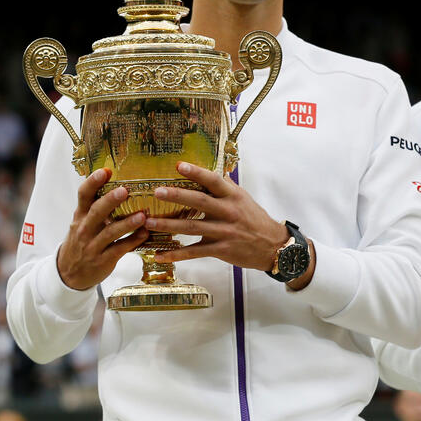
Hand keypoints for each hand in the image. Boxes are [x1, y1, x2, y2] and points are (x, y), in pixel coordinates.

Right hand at [57, 168, 148, 289]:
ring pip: (110, 233)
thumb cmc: (81, 241)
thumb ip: (96, 206)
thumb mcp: (82, 223)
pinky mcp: (103, 260)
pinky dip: (133, 241)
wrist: (69, 274)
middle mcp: (85, 229)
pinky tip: (145, 234)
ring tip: (142, 215)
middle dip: (110, 201)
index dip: (92, 182)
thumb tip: (117, 181)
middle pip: (96, 212)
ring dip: (127, 224)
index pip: (83, 196)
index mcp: (80, 216)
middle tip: (124, 190)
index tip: (105, 171)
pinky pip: (119, 249)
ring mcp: (93, 246)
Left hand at [147, 162, 290, 272]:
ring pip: (192, 228)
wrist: (272, 245)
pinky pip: (195, 252)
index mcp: (233, 196)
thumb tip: (208, 172)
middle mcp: (228, 212)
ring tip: (149, 223)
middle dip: (177, 196)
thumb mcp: (243, 199)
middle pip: (200, 202)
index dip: (196, 172)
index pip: (213, 181)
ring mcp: (224, 232)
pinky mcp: (221, 250)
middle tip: (157, 191)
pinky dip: (176, 254)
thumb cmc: (255, 219)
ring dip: (169, 225)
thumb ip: (225, 187)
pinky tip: (160, 254)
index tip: (178, 165)